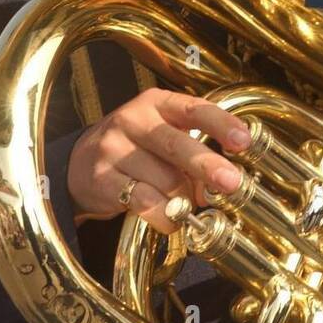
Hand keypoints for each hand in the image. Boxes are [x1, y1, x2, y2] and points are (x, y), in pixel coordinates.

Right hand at [67, 88, 250, 233]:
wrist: (79, 163)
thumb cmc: (136, 148)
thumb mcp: (164, 138)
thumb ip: (194, 153)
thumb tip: (219, 186)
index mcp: (156, 103)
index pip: (194, 108)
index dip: (221, 124)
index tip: (243, 141)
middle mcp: (133, 120)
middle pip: (177, 144)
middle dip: (208, 165)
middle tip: (232, 183)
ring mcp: (114, 149)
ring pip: (165, 181)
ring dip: (183, 199)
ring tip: (183, 203)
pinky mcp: (103, 179)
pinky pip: (145, 203)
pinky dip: (165, 216)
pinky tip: (170, 218)